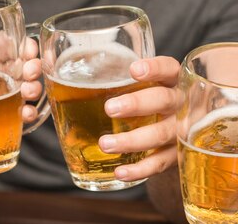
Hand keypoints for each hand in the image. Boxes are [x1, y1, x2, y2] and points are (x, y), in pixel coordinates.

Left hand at [0, 37, 42, 122]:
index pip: (13, 42)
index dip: (25, 44)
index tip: (27, 49)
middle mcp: (4, 71)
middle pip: (27, 62)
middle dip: (34, 65)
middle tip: (29, 72)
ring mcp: (10, 93)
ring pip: (31, 86)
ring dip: (35, 88)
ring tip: (28, 93)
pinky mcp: (12, 114)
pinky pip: (26, 112)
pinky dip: (29, 113)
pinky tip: (25, 115)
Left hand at [97, 56, 180, 181]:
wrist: (186, 129)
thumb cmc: (151, 97)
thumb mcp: (142, 82)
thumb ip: (112, 74)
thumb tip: (51, 67)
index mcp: (174, 79)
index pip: (169, 68)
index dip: (155, 68)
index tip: (134, 70)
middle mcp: (182, 103)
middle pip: (164, 100)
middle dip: (137, 104)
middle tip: (110, 108)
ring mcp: (182, 130)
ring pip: (160, 134)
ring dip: (132, 140)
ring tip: (104, 144)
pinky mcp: (178, 154)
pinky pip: (160, 163)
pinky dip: (140, 169)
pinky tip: (120, 171)